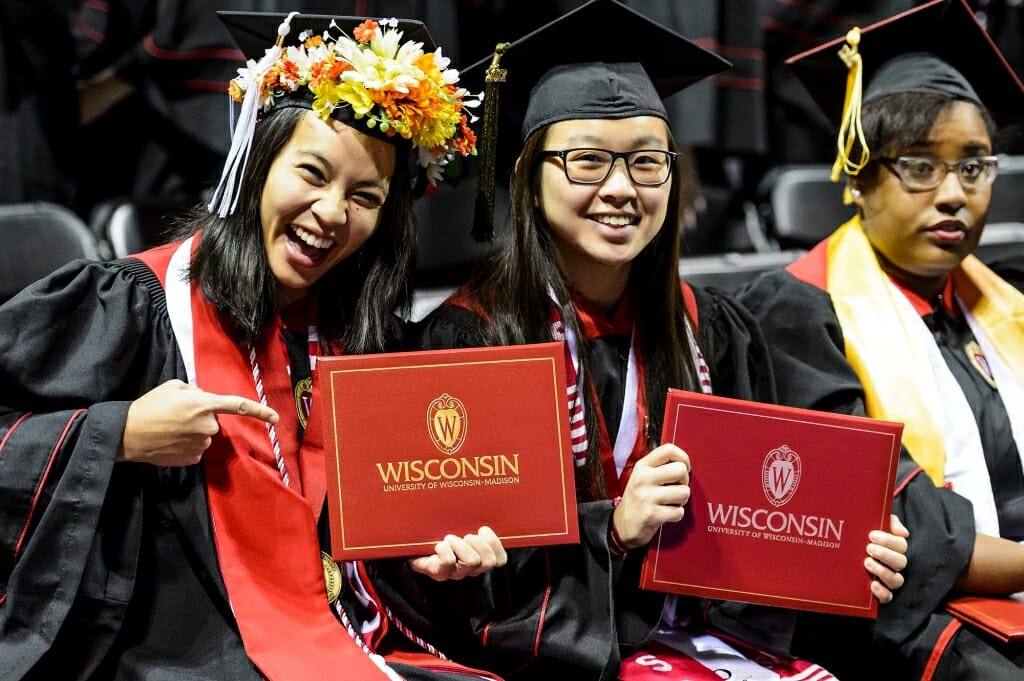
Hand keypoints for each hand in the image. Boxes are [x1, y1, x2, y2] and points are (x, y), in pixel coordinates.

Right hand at [119, 379, 278, 465]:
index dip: (259, 411)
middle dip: (200, 417)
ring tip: (169, 427)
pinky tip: (170, 441)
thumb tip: (204, 400)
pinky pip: (195, 449)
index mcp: (205, 404)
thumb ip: (196, 392)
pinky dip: (185, 445)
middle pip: (213, 421)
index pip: (239, 406)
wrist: (127, 434)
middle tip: (176, 414)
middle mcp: (207, 426)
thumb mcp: (174, 387)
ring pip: (204, 435)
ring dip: (192, 431)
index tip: (275, 417)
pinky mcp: (192, 459)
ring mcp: (200, 445)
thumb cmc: (150, 406)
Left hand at [407, 526, 507, 581]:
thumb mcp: (460, 522)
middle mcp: (469, 569)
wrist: (412, 540)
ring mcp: (454, 573)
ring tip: (449, 537)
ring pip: (472, 562)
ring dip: (461, 545)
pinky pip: (448, 563)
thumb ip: (475, 516)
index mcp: (479, 558)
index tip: (482, 528)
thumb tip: (488, 500)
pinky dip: (445, 550)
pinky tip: (438, 544)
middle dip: (479, 544)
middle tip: (466, 534)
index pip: (500, 561)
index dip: (495, 544)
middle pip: (489, 562)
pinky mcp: (438, 573)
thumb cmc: (439, 528)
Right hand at [612, 443, 690, 549]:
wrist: (623, 524)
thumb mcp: (642, 476)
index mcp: (642, 466)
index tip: (683, 468)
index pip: (668, 449)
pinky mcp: (651, 514)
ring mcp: (646, 496)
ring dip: (681, 500)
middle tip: (676, 488)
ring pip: (684, 492)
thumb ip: (660, 467)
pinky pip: (679, 512)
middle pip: (681, 470)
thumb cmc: (639, 498)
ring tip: (670, 502)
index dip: (683, 458)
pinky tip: (666, 514)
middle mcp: (643, 478)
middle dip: (684, 482)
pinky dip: (676, 515)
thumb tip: (685, 464)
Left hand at [866, 513, 908, 603]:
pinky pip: (888, 597)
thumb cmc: (860, 537)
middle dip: (885, 554)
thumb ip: (889, 521)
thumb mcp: (872, 523)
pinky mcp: (881, 593)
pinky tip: (872, 584)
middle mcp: (894, 565)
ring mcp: (888, 580)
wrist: (840, 554)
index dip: (888, 540)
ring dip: (883, 571)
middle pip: (901, 562)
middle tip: (868, 548)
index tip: (871, 535)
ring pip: (896, 580)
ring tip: (866, 563)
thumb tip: (903, 533)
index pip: (901, 545)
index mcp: (894, 548)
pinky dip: (882, 592)